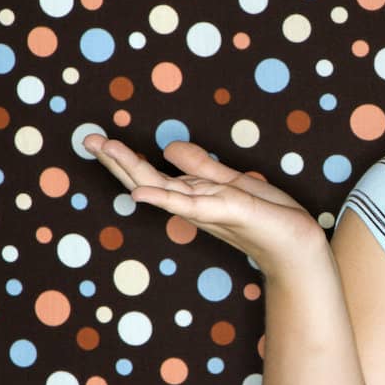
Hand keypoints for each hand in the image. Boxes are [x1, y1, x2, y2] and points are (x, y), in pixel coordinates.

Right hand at [82, 133, 325, 272]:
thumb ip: (202, 167)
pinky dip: (166, 198)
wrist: (298, 244)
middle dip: (117, 160)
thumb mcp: (233, 182)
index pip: (152, 175)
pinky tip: (142, 193)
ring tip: (105, 149)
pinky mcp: (228, 212)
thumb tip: (167, 148)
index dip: (124, 158)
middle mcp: (195, 204)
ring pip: (162, 188)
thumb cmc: (268, 216)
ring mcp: (208, 210)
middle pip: (148, 180)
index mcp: (195, 194)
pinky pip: (192, 204)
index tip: (96, 140)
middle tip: (86, 140)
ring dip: (132, 169)